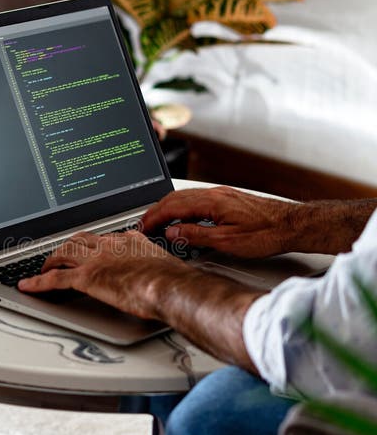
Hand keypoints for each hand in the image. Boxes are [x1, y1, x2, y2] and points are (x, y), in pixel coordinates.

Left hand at [18, 230, 187, 318]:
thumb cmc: (171, 280)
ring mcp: (94, 260)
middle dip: (67, 246)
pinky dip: (37, 282)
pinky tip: (27, 286)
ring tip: (43, 268)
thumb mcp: (164, 264)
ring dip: (50, 260)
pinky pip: (54, 279)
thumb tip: (158, 267)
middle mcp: (108, 246)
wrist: (168, 286)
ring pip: (63, 253)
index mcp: (128, 241)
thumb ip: (154, 262)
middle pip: (79, 240)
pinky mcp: (85, 278)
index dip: (94, 243)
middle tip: (60, 255)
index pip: (105, 237)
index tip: (91, 247)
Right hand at [141, 185, 296, 257]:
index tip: (142, 228)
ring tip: (157, 223)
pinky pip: (196, 199)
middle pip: (174, 198)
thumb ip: (196, 234)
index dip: (153, 217)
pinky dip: (181, 208)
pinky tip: (181, 218)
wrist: (292, 225)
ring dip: (167, 209)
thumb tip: (173, 232)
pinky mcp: (227, 199)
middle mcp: (215, 193)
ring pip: (184, 197)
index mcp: (211, 202)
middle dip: (155, 211)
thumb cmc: (266, 234)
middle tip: (143, 225)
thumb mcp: (226, 241)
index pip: (172, 207)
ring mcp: (221, 194)